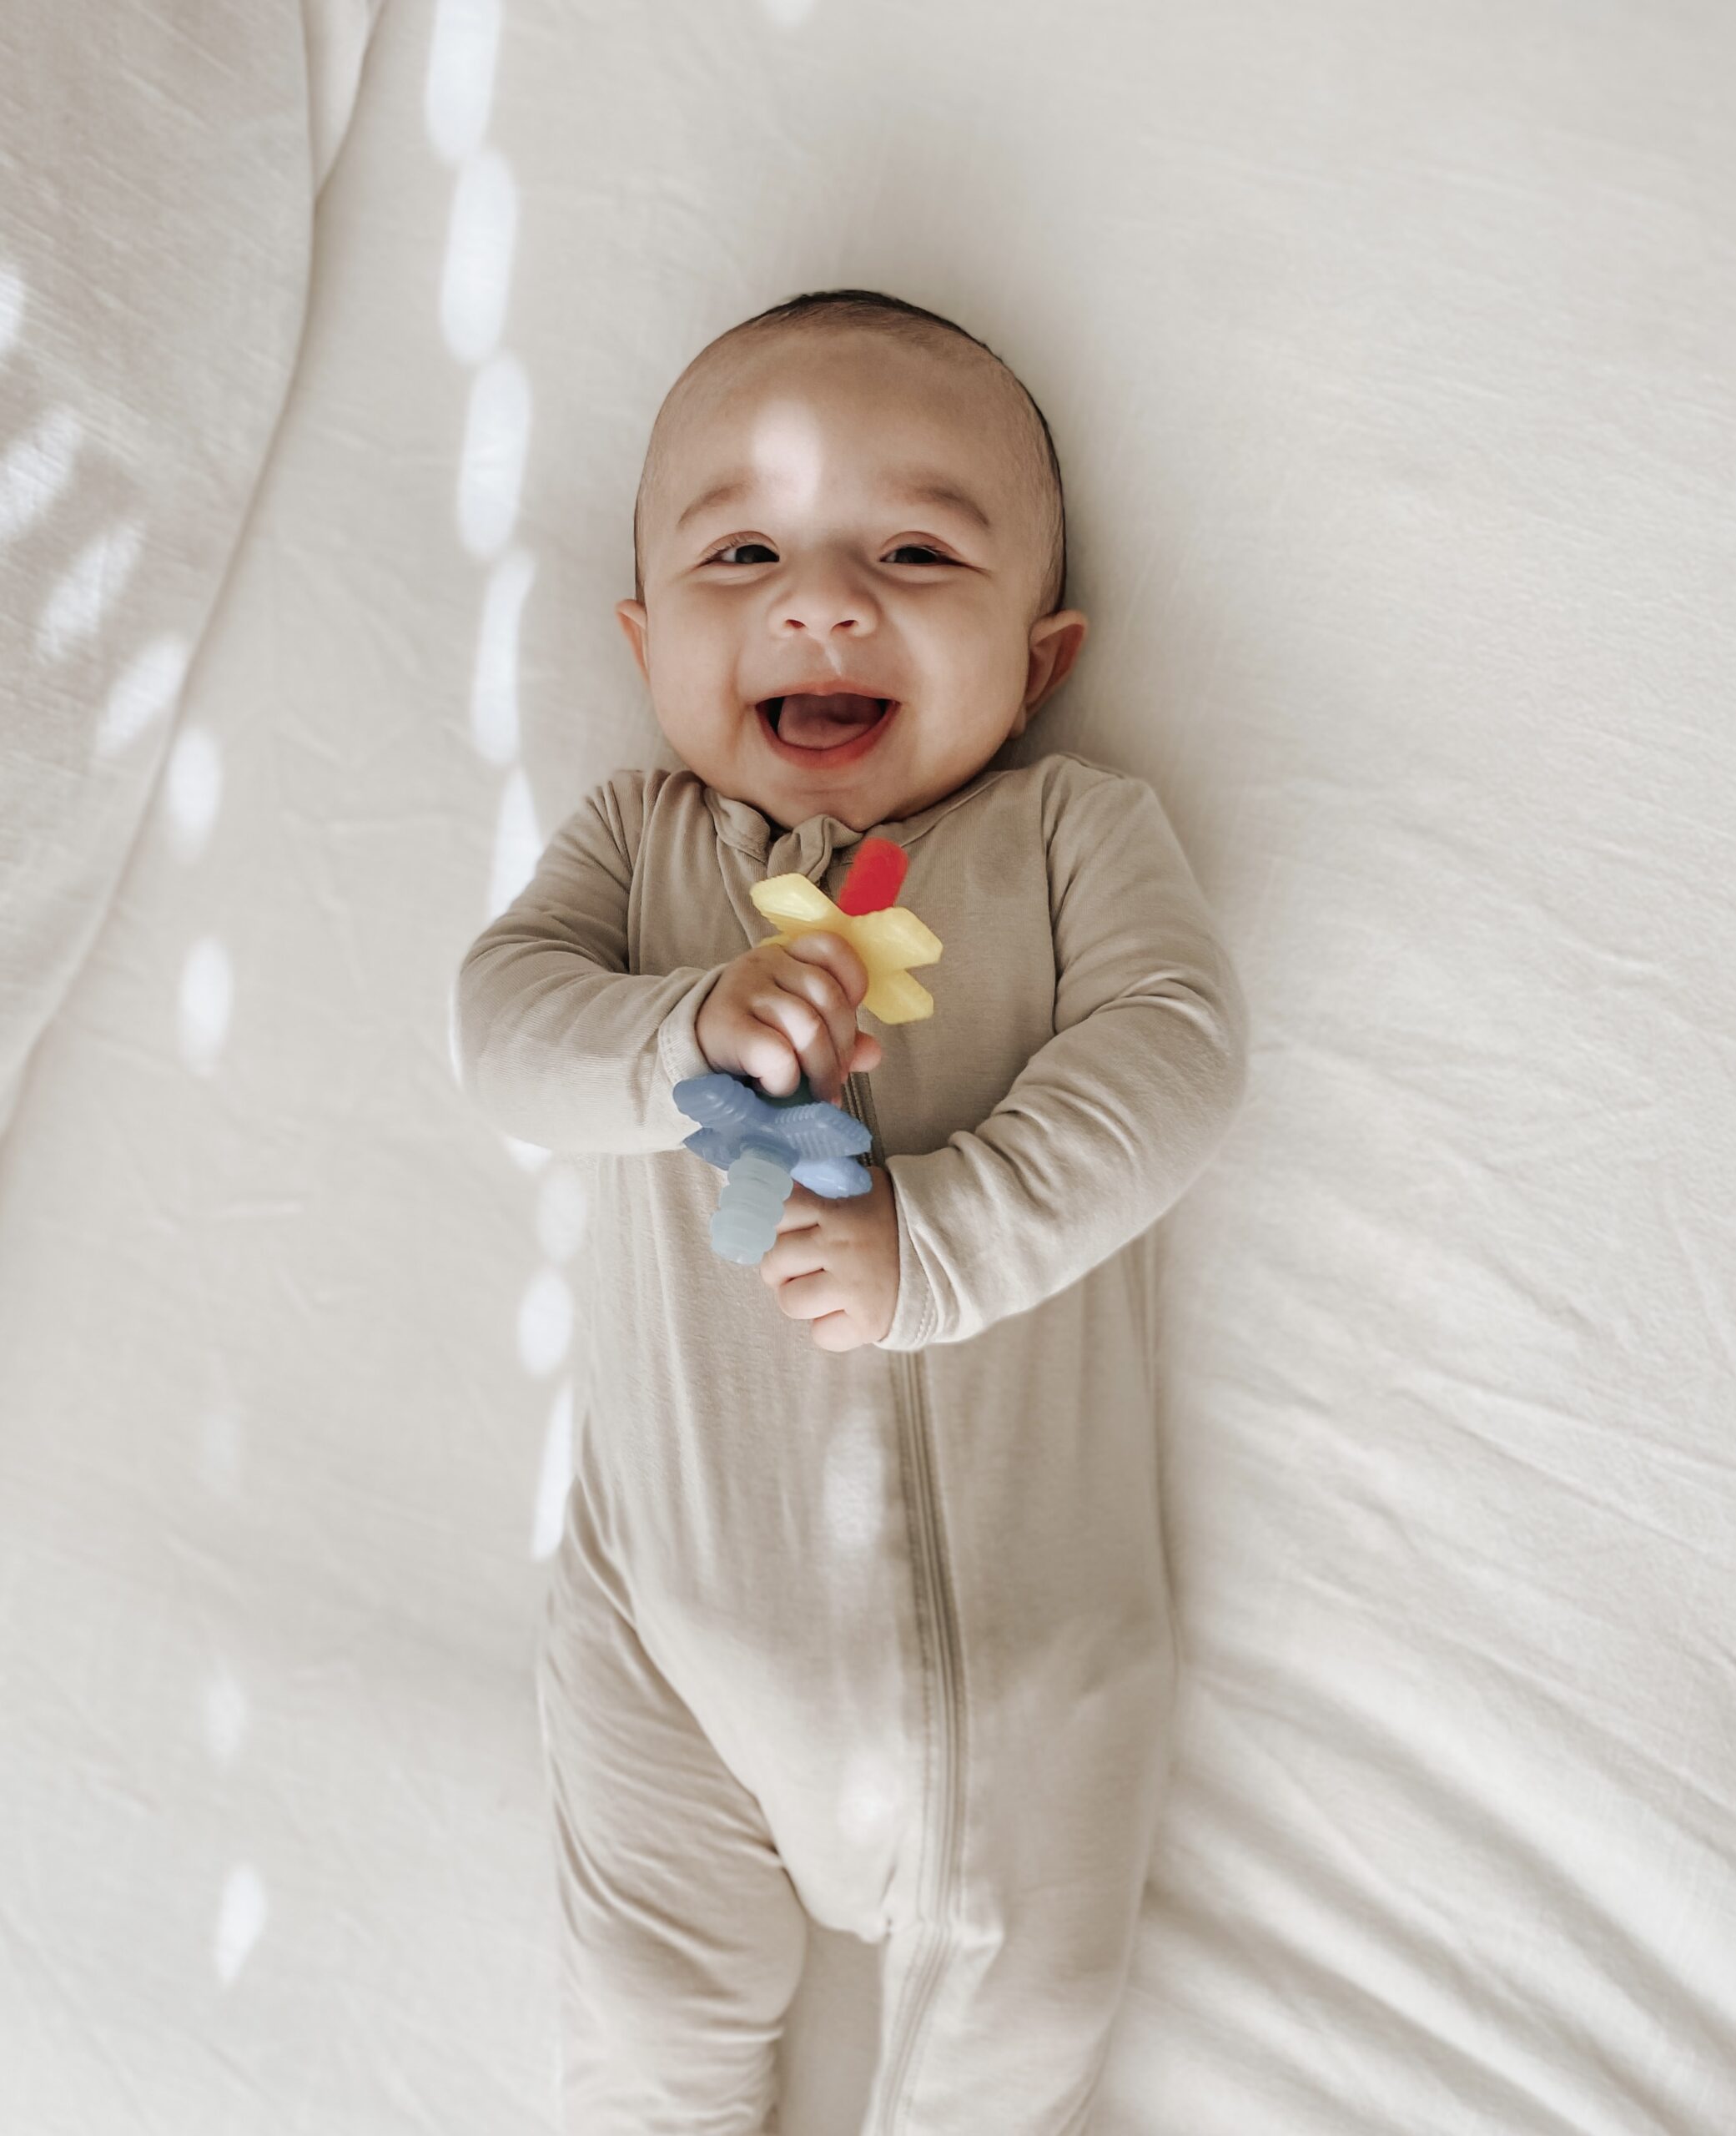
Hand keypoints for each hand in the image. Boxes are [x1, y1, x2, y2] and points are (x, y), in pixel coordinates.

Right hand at [696, 933, 883, 1106]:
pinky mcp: (726, 1025)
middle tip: (834, 1083)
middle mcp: (766, 962)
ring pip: (807, 1025)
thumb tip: (873, 1053)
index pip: (832, 948)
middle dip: (841, 1049)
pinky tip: (779, 1088)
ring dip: (820, 1069)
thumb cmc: (750, 1038)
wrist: (689, 1051)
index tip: (846, 1027)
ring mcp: (744, 989)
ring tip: (816, 1095)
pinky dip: (787, 1077)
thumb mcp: (795, 1029)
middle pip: (829, 998)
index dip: (853, 986)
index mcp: (788, 956)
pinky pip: (776, 1051)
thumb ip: (836, 1036)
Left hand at [759, 1165, 899, 1350]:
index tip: (789, 1231)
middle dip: (781, 1267)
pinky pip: (821, 1335)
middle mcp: (842, 1246)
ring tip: (823, 1289)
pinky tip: (845, 1312)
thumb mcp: (862, 1190)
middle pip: (773, 1262)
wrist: (950, 1250)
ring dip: (800, 1298)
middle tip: (803, 1266)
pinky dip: (829, 1328)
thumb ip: (822, 1189)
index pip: (776, 1214)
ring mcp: (854, 1286)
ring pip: (789, 1301)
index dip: (775, 1226)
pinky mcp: (867, 1322)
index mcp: (838, 1210)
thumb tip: (776, 1184)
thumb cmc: (895, 1221)